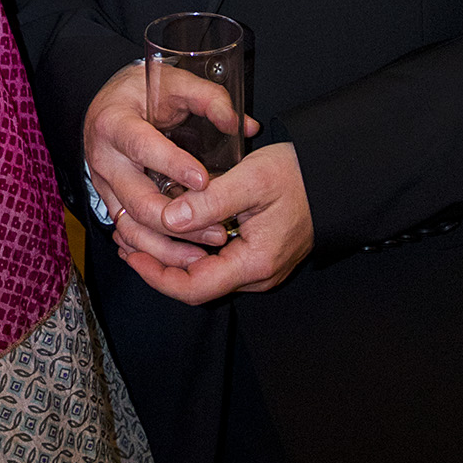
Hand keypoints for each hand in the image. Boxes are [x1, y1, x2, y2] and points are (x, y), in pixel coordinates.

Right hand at [84, 62, 259, 271]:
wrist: (109, 103)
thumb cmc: (142, 91)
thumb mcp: (173, 81)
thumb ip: (209, 98)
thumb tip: (242, 125)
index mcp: (115, 124)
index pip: (142, 148)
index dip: (173, 165)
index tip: (204, 181)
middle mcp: (105, 160)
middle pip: (138, 201)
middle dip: (178, 221)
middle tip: (217, 230)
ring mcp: (105, 186)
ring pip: (131, 227)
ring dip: (167, 247)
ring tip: (204, 254)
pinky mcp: (112, 202)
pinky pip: (130, 233)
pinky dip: (154, 249)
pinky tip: (182, 257)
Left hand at [116, 141, 314, 303]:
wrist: (337, 175)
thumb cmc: (300, 173)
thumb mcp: (252, 179)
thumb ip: (210, 201)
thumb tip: (168, 220)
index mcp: (255, 263)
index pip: (194, 288)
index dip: (156, 275)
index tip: (130, 254)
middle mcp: (257, 274)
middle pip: (195, 284)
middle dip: (157, 263)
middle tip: (124, 237)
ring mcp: (259, 267)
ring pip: (204, 273)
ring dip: (170, 255)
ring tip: (138, 231)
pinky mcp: (259, 254)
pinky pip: (217, 261)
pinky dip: (189, 248)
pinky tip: (172, 226)